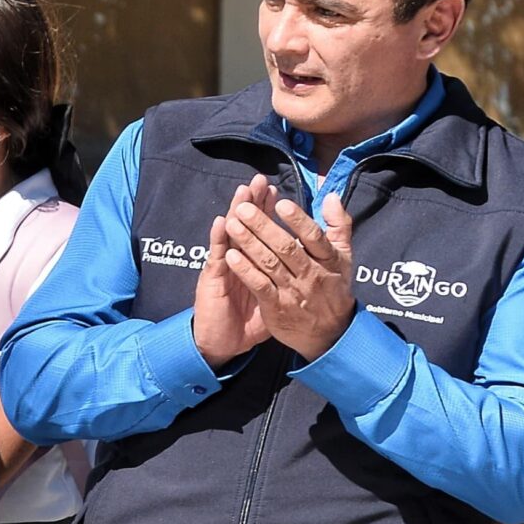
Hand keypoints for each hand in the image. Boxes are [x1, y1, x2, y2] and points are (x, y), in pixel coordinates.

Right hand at [192, 178, 274, 369]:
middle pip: (247, 225)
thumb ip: (290, 278)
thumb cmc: (250, 321)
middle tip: (259, 180)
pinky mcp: (213, 279)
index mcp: (256, 262)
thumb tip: (309, 265)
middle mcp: (239, 260)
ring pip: (231, 234)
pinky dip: (218, 239)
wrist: (226, 342)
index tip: (277, 192)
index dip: (270, 211)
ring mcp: (225, 267)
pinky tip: (222, 222)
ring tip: (242, 192)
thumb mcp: (277, 298)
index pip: (264, 230)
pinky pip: (216, 256)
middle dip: (255, 202)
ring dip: (235, 211)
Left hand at [223, 186, 358, 360]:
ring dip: (249, 243)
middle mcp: (311, 274)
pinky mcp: (277, 307)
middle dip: (263, 226)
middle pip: (286, 247)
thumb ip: (338, 226)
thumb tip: (330, 196)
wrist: (330, 333)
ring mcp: (293, 291)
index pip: (313, 236)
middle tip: (243, 208)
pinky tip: (230, 256)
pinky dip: (245, 271)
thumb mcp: (343, 257)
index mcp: (328, 259)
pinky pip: (260, 286)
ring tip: (232, 224)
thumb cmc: (334, 287)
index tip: (280, 202)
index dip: (298, 220)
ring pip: (269, 264)